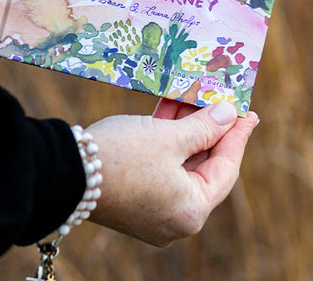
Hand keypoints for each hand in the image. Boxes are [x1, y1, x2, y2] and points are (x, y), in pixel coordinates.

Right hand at [87, 99, 257, 246]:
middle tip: (222, 100)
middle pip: (203, 167)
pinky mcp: (134, 198)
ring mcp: (153, 210)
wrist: (63, 170)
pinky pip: (161, 166)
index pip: (225, 168)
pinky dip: (166, 140)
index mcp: (190, 210)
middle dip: (209, 129)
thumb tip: (229, 114)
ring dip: (186, 129)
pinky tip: (169, 109)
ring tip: (193, 95)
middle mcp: (175, 218)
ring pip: (180, 163)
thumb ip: (203, 125)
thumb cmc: (121, 154)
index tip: (248, 112)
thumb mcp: (167, 136)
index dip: (237, 136)